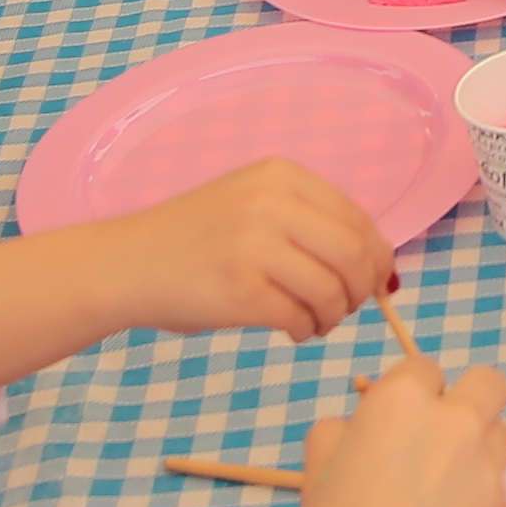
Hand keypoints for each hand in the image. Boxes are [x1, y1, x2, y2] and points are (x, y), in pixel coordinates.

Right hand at [94, 158, 390, 342]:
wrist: (126, 264)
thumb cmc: (194, 242)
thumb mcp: (251, 205)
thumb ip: (307, 222)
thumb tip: (379, 267)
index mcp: (280, 175)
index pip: (358, 219)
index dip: (376, 257)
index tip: (374, 282)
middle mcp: (271, 202)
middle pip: (355, 254)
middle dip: (361, 290)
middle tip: (347, 308)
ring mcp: (255, 246)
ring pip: (332, 290)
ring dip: (334, 316)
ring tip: (314, 322)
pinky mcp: (241, 290)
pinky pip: (300, 317)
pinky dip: (305, 331)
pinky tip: (291, 330)